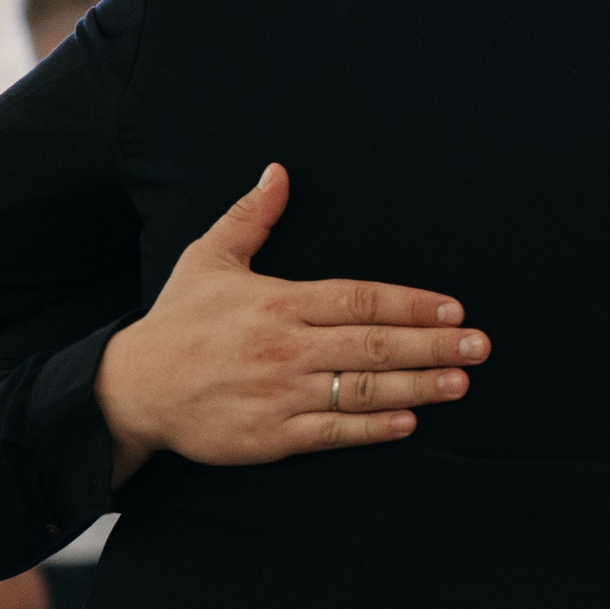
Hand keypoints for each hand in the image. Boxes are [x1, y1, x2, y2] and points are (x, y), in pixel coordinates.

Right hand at [95, 164, 488, 483]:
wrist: (129, 392)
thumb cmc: (177, 323)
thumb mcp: (207, 260)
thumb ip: (250, 217)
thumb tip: (278, 172)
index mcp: (278, 302)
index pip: (359, 299)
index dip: (411, 303)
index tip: (455, 308)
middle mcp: (284, 347)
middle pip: (372, 345)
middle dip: (432, 344)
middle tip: (479, 346)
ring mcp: (279, 394)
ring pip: (360, 389)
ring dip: (417, 387)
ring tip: (461, 383)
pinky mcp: (270, 436)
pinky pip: (332, 432)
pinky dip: (372, 428)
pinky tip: (409, 422)